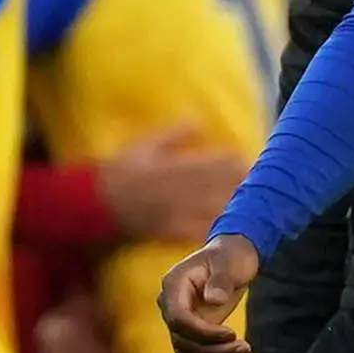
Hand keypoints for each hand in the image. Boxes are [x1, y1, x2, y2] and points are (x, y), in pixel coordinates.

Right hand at [97, 126, 248, 244]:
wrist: (94, 203)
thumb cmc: (119, 171)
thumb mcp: (143, 144)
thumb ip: (173, 134)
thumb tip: (198, 119)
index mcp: (178, 166)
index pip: (222, 162)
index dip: (238, 162)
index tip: (247, 161)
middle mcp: (183, 190)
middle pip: (227, 186)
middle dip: (245, 185)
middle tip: (258, 184)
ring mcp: (179, 213)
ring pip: (220, 210)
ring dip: (237, 206)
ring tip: (250, 204)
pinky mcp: (172, 232)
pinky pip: (202, 233)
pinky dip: (218, 230)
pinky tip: (230, 229)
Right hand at [159, 233, 259, 352]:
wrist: (231, 259)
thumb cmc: (229, 256)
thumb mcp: (229, 262)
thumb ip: (221, 279)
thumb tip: (213, 300)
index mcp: (173, 285)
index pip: (178, 319)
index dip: (203, 332)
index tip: (232, 334)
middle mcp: (170, 306)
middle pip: (182, 341)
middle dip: (215, 351)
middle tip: (246, 348)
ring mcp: (179, 322)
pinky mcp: (191, 334)